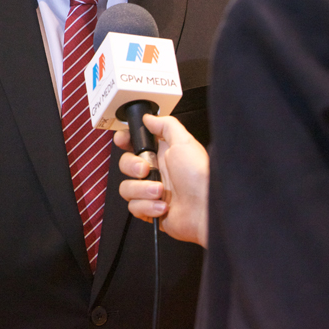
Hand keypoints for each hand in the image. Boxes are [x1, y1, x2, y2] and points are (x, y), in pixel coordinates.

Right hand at [113, 114, 209, 247]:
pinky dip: (147, 206)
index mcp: (161, 154)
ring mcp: (150, 192)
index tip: (123, 140)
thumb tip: (148, 118)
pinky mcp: (149, 210)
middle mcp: (154, 172)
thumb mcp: (185, 142)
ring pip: (126, 187)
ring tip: (160, 191)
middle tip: (147, 170)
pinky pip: (134, 206)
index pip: (134, 143)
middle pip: (125, 164)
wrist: (205, 210)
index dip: (125, 140)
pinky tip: (163, 205)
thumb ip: (166, 125)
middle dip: (132, 167)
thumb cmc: (200, 176)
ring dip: (142, 190)